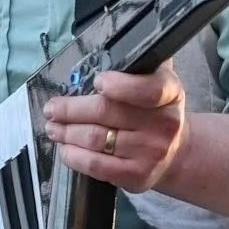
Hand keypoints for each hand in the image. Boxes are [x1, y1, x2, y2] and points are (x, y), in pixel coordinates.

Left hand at [42, 64, 186, 192]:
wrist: (176, 153)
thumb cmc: (155, 111)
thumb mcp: (158, 83)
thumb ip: (138, 68)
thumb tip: (104, 52)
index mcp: (169, 93)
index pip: (148, 89)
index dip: (121, 85)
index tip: (98, 82)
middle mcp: (163, 124)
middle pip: (107, 112)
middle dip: (71, 110)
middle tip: (52, 109)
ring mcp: (150, 152)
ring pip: (95, 138)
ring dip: (66, 132)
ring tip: (53, 127)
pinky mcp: (137, 175)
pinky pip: (96, 165)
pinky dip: (74, 156)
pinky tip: (65, 149)